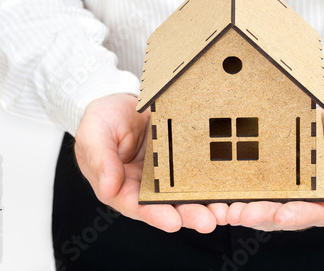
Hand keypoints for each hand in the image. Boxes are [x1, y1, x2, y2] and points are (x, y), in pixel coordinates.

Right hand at [74, 94, 217, 232]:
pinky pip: (199, 170)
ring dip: (206, 204)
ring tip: (224, 212)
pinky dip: (214, 181)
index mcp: (122, 186)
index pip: (138, 206)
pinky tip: (229, 188)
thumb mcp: (94, 134)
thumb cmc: (103, 119)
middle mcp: (147, 186)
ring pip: (188, 193)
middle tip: (208, 222)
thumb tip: (107, 188)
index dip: (155, 215)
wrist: (122, 101)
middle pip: (169, 205)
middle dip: (189, 215)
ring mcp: (168, 173)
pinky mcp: (184, 159)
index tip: (172, 222)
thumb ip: (100, 159)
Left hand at [223, 101, 323, 230]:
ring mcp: (294, 184)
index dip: (298, 215)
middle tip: (237, 213)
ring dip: (245, 206)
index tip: (280, 215)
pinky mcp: (279, 169)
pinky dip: (242, 185)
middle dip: (260, 215)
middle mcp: (312, 198)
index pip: (317, 213)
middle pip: (284, 212)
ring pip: (267, 201)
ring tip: (223, 207)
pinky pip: (260, 179)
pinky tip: (222, 188)